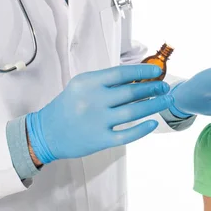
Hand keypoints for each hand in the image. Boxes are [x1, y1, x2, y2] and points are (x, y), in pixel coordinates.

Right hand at [26, 64, 172, 163]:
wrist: (46, 132)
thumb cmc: (67, 106)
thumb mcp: (81, 86)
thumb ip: (105, 81)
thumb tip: (137, 77)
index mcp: (88, 83)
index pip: (122, 73)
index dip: (142, 71)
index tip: (156, 72)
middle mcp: (93, 100)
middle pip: (131, 92)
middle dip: (153, 88)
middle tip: (165, 87)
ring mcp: (97, 121)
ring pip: (134, 111)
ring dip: (154, 105)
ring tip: (165, 101)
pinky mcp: (100, 139)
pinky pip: (127, 134)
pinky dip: (142, 129)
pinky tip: (152, 123)